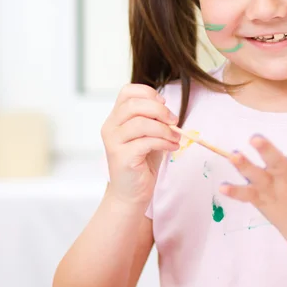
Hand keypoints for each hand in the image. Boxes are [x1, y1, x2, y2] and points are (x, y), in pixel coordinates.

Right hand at [101, 84, 179, 206]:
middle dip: (159, 110)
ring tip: (176, 137)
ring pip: (141, 123)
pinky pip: (146, 142)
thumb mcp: (148, 135)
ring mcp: (113, 142)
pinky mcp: (121, 157)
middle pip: (134, 105)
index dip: (147, 93)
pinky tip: (172, 147)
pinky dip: (164, 142)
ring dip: (164, 129)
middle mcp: (110, 127)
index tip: (163, 104)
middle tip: (174, 120)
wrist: (131, 193)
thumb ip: (153, 120)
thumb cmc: (141, 162)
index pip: (127, 92)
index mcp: (116, 118)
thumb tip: (168, 110)